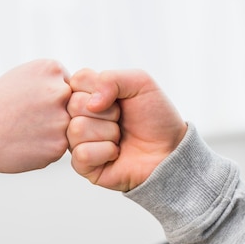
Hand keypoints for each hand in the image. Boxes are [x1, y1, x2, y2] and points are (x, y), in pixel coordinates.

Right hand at [0, 59, 70, 184]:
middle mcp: (60, 91)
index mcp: (51, 68)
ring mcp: (62, 119)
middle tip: (30, 120)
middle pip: (76, 106)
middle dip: (58, 115)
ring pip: (71, 128)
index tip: (30, 103)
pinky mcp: (58, 145)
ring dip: (53, 133)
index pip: (71, 85)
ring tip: (26, 132)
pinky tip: (25, 144)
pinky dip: (45, 148)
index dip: (51, 98)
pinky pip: (61, 147)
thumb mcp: (21, 77)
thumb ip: (52, 81)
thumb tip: (81, 94)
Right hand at [66, 68, 186, 191]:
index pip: (77, 80)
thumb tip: (91, 104)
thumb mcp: (140, 83)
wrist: (169, 149)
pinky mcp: (81, 164)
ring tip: (119, 137)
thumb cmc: (155, 116)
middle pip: (74, 104)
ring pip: (77, 128)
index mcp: (87, 94)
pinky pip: (82, 153)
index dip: (101, 88)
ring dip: (108, 133)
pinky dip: (106, 152)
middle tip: (121, 119)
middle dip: (108, 112)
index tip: (118, 99)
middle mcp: (77, 116)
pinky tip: (115, 153)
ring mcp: (77, 140)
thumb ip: (111, 79)